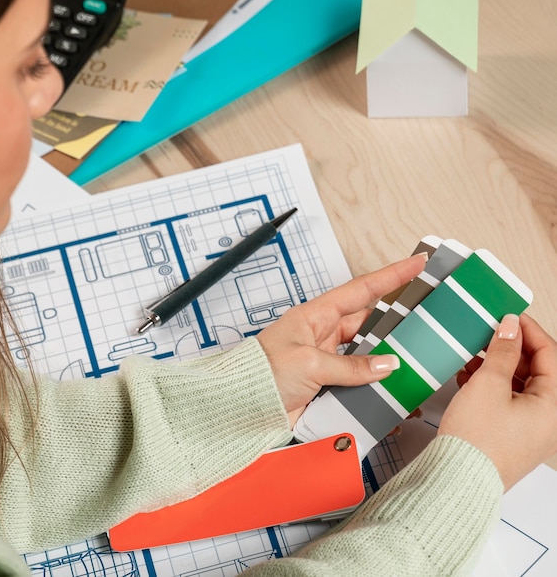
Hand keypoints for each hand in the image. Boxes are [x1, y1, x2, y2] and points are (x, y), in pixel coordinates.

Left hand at [257, 254, 425, 426]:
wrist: (241, 408)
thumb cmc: (262, 373)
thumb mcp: (309, 363)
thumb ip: (351, 366)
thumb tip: (388, 365)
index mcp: (317, 316)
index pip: (361, 290)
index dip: (391, 276)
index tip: (418, 262)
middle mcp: (325, 335)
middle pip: (371, 325)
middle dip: (398, 325)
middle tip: (429, 323)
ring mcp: (328, 362)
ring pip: (369, 357)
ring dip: (389, 364)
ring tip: (418, 365)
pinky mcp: (328, 386)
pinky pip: (358, 384)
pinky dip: (375, 390)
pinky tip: (392, 397)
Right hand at [438, 313, 556, 490]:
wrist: (458, 479)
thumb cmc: (477, 440)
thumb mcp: (488, 384)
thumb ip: (502, 351)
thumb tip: (510, 326)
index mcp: (554, 406)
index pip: (550, 355)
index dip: (529, 331)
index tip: (509, 315)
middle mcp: (549, 418)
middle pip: (538, 370)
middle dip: (511, 348)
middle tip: (489, 332)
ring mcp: (532, 428)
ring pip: (521, 384)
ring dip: (498, 365)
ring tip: (474, 354)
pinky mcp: (512, 433)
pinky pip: (509, 400)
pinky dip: (492, 384)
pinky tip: (469, 375)